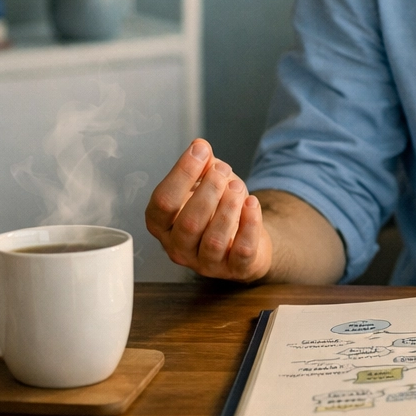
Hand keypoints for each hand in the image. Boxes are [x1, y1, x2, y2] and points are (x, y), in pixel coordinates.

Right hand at [144, 139, 271, 281]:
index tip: (199, 151)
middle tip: (223, 170)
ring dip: (229, 208)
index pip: (162, 202)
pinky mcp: (234, 269)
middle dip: (209, 191)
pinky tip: (252, 203)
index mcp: (162, 225)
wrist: (246, 234)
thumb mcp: (207, 182)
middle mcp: (178, 248)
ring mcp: (205, 263)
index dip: (181, 174)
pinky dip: (250, 224)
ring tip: (238, 187)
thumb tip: (199, 146)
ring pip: (214, 239)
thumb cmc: (217, 208)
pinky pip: (242, 251)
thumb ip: (201, 165)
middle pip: (189, 223)